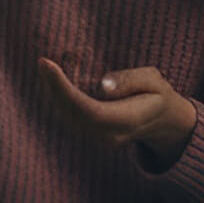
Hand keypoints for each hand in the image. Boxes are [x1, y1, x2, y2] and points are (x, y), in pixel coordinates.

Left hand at [36, 59, 196, 165]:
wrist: (161, 121)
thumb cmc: (156, 94)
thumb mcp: (154, 81)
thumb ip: (131, 81)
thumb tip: (103, 86)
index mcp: (127, 121)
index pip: (88, 109)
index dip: (64, 89)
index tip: (48, 65)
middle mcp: (109, 136)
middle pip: (71, 114)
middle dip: (53, 88)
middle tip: (43, 63)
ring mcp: (98, 139)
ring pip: (66, 117)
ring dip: (52, 93)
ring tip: (47, 68)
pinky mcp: (90, 135)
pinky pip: (67, 117)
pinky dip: (57, 98)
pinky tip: (53, 80)